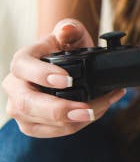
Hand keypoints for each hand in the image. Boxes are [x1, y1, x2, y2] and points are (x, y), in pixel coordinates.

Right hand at [1, 19, 125, 137]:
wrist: (66, 64)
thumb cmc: (65, 48)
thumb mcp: (70, 33)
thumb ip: (70, 29)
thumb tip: (68, 29)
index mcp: (21, 62)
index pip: (23, 68)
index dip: (43, 75)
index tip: (69, 80)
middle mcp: (15, 87)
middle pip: (26, 104)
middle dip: (58, 110)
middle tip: (87, 110)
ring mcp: (21, 109)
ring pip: (41, 123)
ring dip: (75, 121)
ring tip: (103, 106)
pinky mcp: (33, 125)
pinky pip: (53, 132)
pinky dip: (78, 125)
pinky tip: (97, 112)